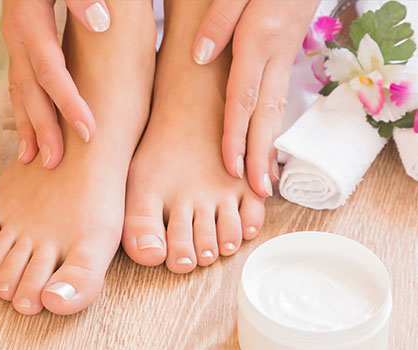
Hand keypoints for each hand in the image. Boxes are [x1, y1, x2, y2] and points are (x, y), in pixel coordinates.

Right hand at [3, 0, 110, 167]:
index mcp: (29, 23)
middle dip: (43, 128)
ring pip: (19, 92)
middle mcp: (17, 38)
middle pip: (31, 90)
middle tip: (56, 161)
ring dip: (27, 127)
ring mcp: (16, 46)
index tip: (90, 132)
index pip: (51, 72)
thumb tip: (100, 22)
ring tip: (32, 158)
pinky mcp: (20, 50)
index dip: (69, 104)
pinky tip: (27, 134)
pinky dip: (22, 113)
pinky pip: (18, 87)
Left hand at [192, 0, 319, 196]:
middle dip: (261, 156)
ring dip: (270, 147)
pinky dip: (273, 128)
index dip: (236, 136)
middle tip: (258, 192)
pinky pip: (279, 100)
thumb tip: (200, 56)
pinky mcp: (285, 59)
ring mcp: (284, 60)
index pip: (243, 99)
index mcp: (259, 41)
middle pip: (266, 115)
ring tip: (265, 182)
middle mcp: (276, 57)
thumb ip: (218, 22)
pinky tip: (268, 146)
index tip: (231, 167)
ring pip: (277, 111)